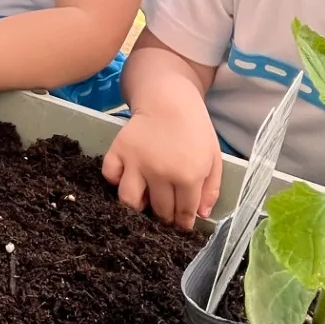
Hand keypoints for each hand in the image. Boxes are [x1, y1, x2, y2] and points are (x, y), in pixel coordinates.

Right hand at [101, 108, 221, 229]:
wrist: (169, 99)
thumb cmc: (195, 129)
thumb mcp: (214, 158)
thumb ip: (211, 188)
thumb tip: (201, 216)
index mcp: (188, 176)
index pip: (184, 213)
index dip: (183, 222)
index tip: (180, 224)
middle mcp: (161, 173)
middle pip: (159, 210)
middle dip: (164, 216)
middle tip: (164, 211)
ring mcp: (137, 162)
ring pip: (129, 201)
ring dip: (137, 206)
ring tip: (144, 199)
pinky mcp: (119, 151)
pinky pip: (110, 175)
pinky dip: (115, 180)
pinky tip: (126, 176)